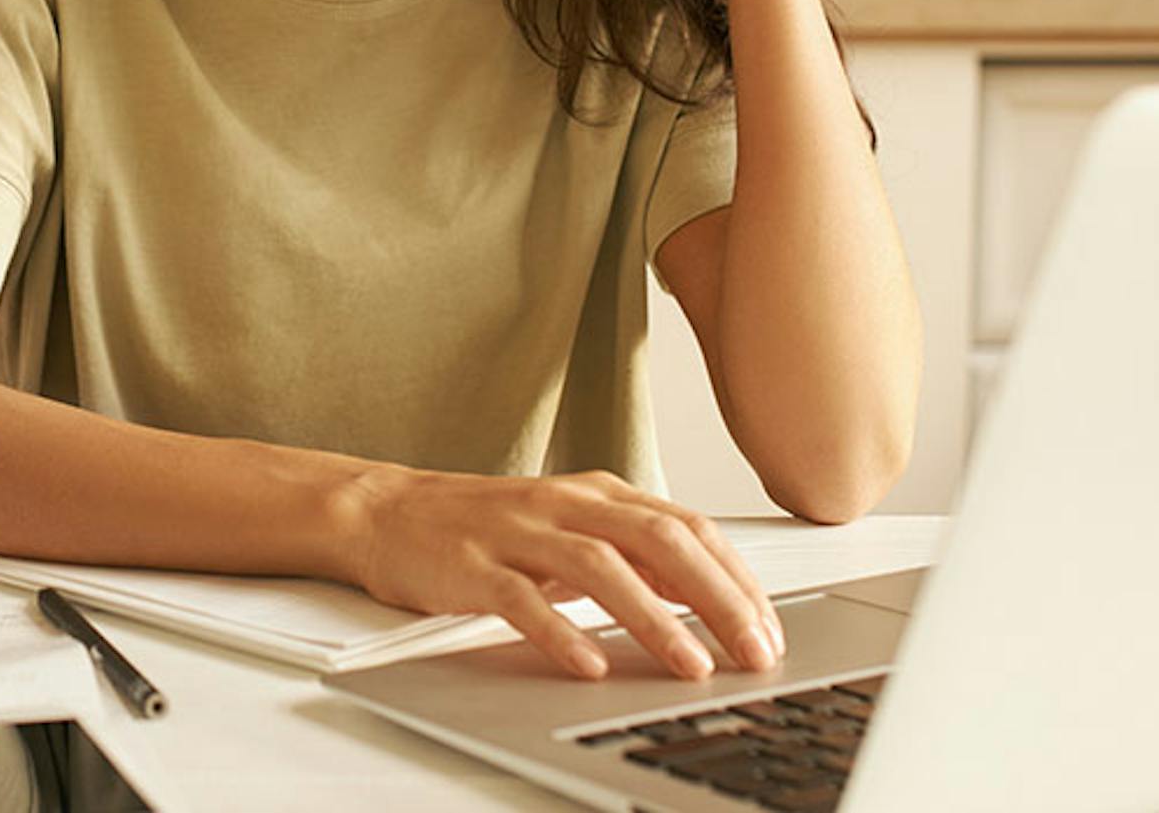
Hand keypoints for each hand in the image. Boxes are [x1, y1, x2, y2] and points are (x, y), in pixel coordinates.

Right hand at [344, 466, 785, 680]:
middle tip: (754, 650)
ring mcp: (519, 534)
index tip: (769, 628)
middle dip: (717, 599)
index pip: (689, 527)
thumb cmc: (487, 527)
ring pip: (601, 569)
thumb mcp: (571, 527)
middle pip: (660, 541)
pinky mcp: (474, 567)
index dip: (736, 578)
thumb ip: (634, 552)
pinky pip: (523, 601)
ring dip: (654, 620)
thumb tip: (706, 592)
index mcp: (599, 493)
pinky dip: (562, 634)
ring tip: (692, 664)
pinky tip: (590, 665)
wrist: (390, 512)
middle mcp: (566, 504)